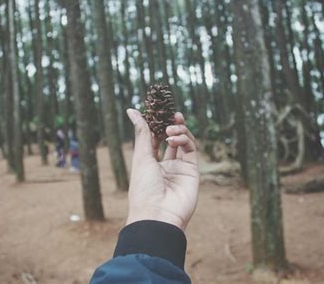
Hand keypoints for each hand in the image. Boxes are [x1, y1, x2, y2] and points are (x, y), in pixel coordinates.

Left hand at [125, 109, 198, 230]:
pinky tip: (174, 138)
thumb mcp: (141, 157)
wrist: (158, 214)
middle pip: (171, 139)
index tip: (157, 112)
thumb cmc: (143, 188)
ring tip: (170, 129)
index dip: (156, 126)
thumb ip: (142, 132)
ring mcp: (180, 169)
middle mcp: (166, 166)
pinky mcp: (192, 171)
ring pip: (184, 142)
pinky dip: (184, 139)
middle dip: (172, 125)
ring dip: (179, 130)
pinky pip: (191, 150)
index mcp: (150, 165)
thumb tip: (131, 110)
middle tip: (171, 114)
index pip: (155, 140)